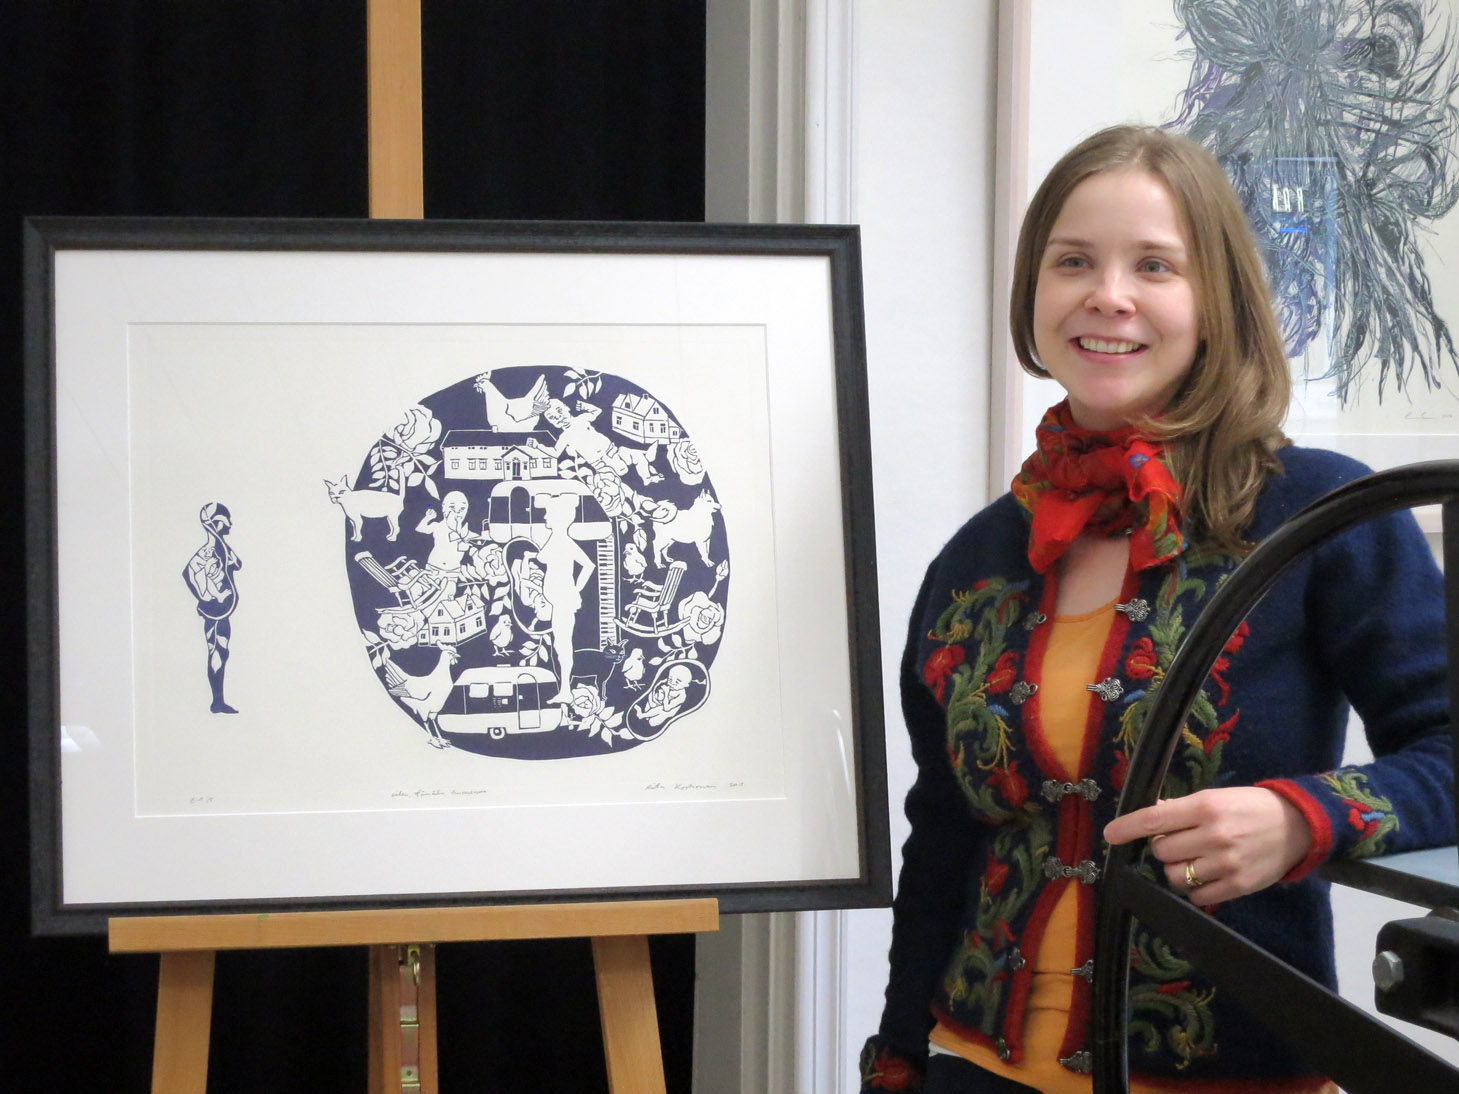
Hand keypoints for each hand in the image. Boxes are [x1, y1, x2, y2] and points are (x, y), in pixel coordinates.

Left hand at [1102, 787, 1311, 906]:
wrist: (1297, 826)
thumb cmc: (1248, 807)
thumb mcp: (1214, 797)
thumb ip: (1180, 809)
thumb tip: (1147, 815)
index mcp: (1205, 807)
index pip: (1154, 820)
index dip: (1127, 828)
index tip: (1110, 835)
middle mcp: (1214, 835)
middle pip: (1162, 852)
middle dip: (1165, 848)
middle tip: (1182, 841)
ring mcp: (1226, 863)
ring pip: (1176, 876)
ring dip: (1178, 869)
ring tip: (1196, 858)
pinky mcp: (1238, 886)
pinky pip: (1197, 896)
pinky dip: (1195, 888)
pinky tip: (1207, 875)